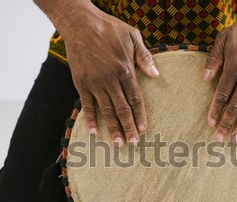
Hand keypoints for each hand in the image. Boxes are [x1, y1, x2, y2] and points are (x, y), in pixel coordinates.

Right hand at [36, 0, 159, 145]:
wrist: (80, 22)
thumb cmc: (109, 28)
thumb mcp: (132, 36)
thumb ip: (144, 57)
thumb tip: (156, 75)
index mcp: (125, 70)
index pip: (135, 98)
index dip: (140, 115)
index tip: (144, 129)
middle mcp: (110, 79)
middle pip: (122, 109)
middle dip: (129, 128)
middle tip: (134, 144)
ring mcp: (94, 83)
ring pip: (106, 110)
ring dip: (113, 129)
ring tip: (118, 144)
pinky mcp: (81, 83)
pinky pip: (87, 105)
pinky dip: (90, 119)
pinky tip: (94, 133)